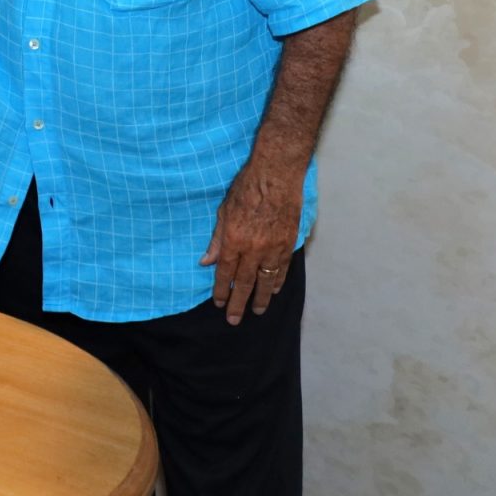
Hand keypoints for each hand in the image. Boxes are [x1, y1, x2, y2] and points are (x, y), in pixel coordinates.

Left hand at [200, 162, 302, 324]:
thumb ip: (217, 239)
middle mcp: (253, 248)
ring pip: (266, 280)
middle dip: (238, 303)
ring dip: (260, 298)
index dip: (221, 291)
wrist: (276, 175)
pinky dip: (278, 281)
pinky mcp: (288, 243)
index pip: (225, 273)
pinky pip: (282, 268)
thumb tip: (207, 262)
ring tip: (257, 311)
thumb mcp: (223, 211)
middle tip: (234, 320)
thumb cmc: (246, 188)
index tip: (219, 303)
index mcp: (233, 240)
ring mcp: (273, 247)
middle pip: (244, 283)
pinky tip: (273, 290)